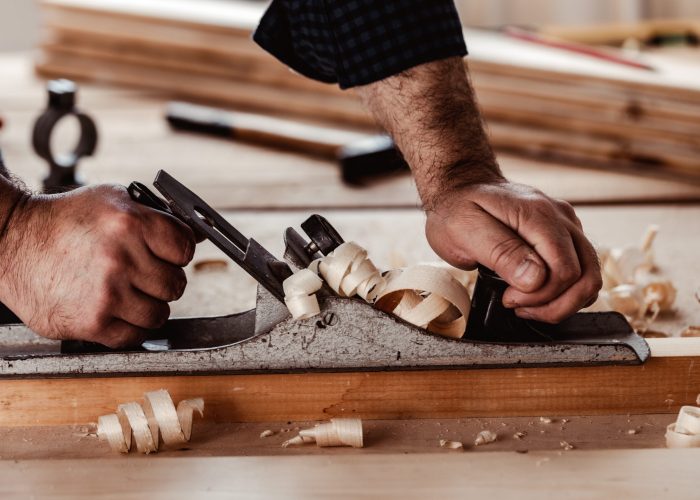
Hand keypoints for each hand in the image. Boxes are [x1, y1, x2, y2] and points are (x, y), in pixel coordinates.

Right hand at [0, 184, 194, 346]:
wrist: (13, 243)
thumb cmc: (66, 220)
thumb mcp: (113, 199)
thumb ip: (158, 215)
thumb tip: (198, 234)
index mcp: (131, 224)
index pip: (185, 249)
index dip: (177, 252)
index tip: (167, 254)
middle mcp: (122, 259)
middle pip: (176, 284)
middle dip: (163, 280)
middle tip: (143, 274)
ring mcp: (107, 294)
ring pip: (160, 313)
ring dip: (149, 306)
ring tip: (128, 292)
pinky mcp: (92, 323)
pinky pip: (135, 336)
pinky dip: (130, 327)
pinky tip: (116, 309)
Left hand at [425, 180, 601, 322]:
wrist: (461, 188)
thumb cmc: (458, 209)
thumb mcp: (465, 230)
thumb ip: (502, 252)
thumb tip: (536, 279)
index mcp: (538, 215)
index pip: (564, 270)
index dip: (540, 295)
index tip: (508, 298)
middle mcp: (562, 218)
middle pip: (585, 277)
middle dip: (553, 304)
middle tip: (517, 305)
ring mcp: (567, 225)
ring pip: (589, 277)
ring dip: (561, 303)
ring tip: (526, 304)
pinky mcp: (566, 235)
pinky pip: (580, 272)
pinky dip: (563, 292)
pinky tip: (534, 294)